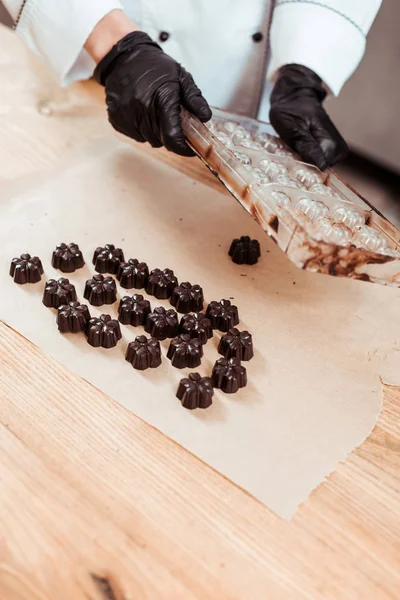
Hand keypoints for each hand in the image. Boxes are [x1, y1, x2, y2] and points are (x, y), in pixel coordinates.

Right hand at [94, 31, 211, 155]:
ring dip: (155, 132)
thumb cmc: (153, 65)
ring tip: (155, 112)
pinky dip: (141, 129)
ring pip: (148, 139)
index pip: (172, 137)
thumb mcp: (180, 76)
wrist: (123, 56)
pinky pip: (135, 135)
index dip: (183, 147)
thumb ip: (194, 98)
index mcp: (161, 99)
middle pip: (161, 141)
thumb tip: (205, 117)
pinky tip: (142, 113)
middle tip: (171, 120)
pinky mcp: (116, 119)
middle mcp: (142, 109)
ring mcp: (127, 116)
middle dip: (170, 135)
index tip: (189, 148)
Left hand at [269, 64, 347, 169]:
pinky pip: (318, 163)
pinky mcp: (331, 152)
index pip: (321, 168)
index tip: (293, 157)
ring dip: (305, 162)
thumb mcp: (293, 127)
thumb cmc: (291, 110)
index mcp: (332, 142)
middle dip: (305, 164)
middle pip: (320, 171)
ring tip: (295, 147)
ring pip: (318, 168)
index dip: (305, 167)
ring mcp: (336, 151)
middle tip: (292, 149)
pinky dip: (307, 159)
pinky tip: (299, 149)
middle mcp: (339, 149)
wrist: (295, 97)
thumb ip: (307, 146)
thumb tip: (321, 165)